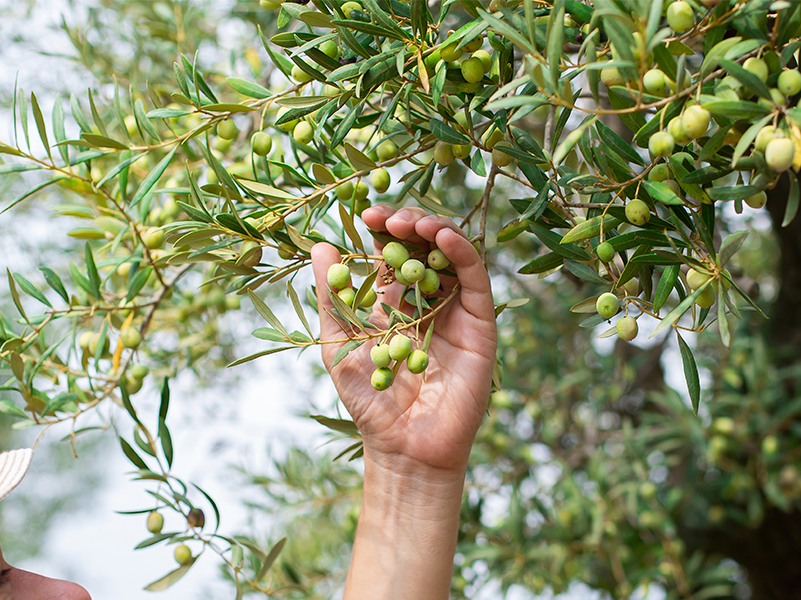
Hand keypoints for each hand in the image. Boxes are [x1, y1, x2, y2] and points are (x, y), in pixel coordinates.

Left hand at [310, 205, 497, 474]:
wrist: (404, 445)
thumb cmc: (369, 401)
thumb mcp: (338, 342)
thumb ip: (332, 297)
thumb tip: (319, 247)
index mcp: (396, 303)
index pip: (394, 252)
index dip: (382, 228)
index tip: (364, 213)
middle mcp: (430, 300)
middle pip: (425, 246)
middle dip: (407, 223)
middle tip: (386, 217)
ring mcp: (457, 309)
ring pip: (453, 253)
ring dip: (434, 228)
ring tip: (411, 223)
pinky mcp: (481, 323)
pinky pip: (476, 278)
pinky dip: (462, 250)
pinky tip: (440, 236)